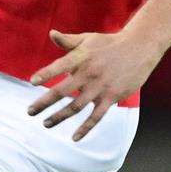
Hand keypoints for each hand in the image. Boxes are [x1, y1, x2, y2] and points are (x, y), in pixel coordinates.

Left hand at [26, 28, 162, 139]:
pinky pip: (97, 116)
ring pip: (76, 106)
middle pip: (63, 90)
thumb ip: (68, 41)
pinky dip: (85, 128)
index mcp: (80, 57)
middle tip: (30, 112)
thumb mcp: (88, 39)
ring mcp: (100, 87)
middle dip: (44, 102)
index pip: (59, 66)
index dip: (45, 73)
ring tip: (46, 124)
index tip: (32, 82)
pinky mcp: (112, 97)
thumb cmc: (109, 44)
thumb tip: (51, 34)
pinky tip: (74, 137)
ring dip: (60, 116)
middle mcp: (89, 73)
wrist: (140, 48)